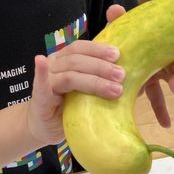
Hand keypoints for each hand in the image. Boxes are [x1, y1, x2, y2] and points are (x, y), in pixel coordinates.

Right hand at [26, 4, 125, 143]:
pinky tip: (40, 61)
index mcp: (65, 58)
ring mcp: (46, 80)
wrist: (45, 126)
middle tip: (122, 75)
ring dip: (94, 81)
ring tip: (116, 90)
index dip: (99, 49)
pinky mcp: (40, 98)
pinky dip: (41, 72)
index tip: (119, 54)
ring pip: (71, 75)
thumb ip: (101, 78)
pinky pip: (42, 84)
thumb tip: (133, 74)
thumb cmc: (69, 105)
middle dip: (102, 67)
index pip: (81, 47)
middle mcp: (54, 64)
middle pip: (78, 59)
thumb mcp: (87, 89)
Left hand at [112, 6, 173, 127]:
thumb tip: (114, 8)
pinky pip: (158, 101)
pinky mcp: (148, 87)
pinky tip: (165, 124)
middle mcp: (160, 59)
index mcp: (156, 45)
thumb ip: (118, 21)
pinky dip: (162, 112)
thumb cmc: (121, 40)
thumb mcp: (120, 32)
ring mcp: (155, 74)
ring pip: (173, 84)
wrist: (111, 54)